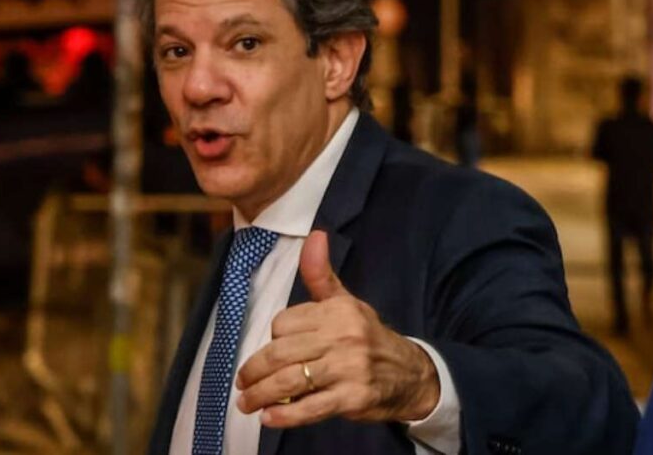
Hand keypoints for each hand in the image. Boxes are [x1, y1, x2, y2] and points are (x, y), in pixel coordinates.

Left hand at [235, 230, 440, 428]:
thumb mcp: (347, 302)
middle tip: (242, 383)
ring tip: (247, 403)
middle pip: (281, 353)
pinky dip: (286, 415)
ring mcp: (348, 369)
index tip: (273, 352)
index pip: (284, 324)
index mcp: (338, 311)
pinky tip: (269, 417)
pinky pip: (311, 408)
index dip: (272, 339)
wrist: (411, 374)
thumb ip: (321, 275)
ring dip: (261, 395)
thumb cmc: (368, 336)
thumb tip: (315, 235)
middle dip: (254, 371)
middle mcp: (343, 337)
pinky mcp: (352, 399)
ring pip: (291, 381)